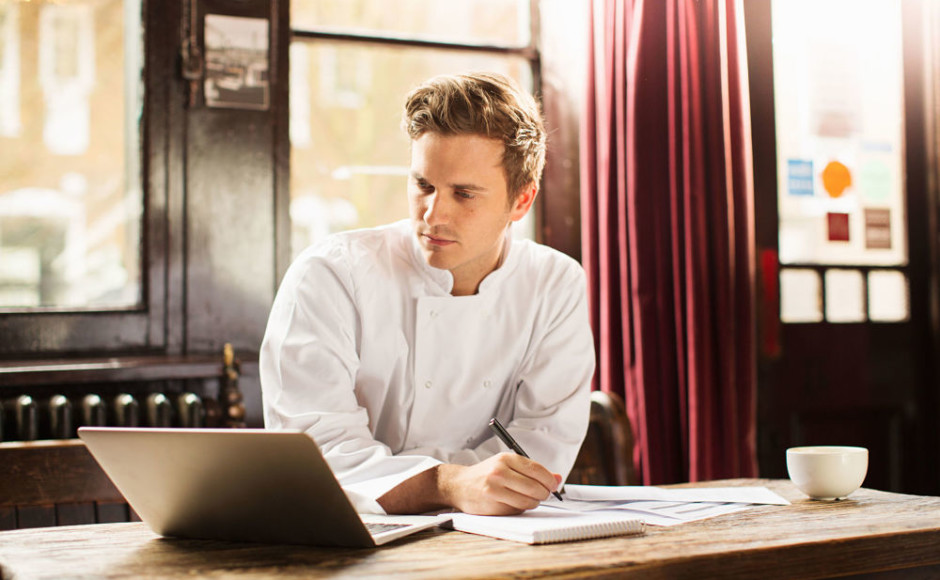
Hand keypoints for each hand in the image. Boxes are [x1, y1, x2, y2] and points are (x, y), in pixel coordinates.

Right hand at [437, 453, 561, 514]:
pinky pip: (516, 510)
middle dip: (544, 494)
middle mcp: (500, 471)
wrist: (459, 485)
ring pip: (528, 501)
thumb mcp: (507, 465)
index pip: (537, 470)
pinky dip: (519, 508)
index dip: (550, 480)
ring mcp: (494, 488)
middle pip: (535, 487)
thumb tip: (558, 478)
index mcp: (506, 458)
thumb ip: (533, 471)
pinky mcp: (491, 503)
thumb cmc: (487, 475)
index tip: (554, 486)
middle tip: (542, 494)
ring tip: (526, 498)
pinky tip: (511, 503)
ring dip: (533, 503)